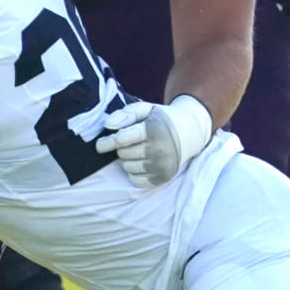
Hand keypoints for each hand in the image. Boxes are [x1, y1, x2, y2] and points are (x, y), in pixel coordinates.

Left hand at [95, 94, 212, 188]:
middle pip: (123, 154)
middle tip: (130, 142)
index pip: (123, 139)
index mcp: (154, 129)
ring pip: (128, 167)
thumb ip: (126, 113)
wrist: (189, 132)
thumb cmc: (161, 120)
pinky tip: (141, 162)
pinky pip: (136, 180)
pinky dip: (134, 172)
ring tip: (136, 151)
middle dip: (121, 148)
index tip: (100, 145)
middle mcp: (160, 149)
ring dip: (127, 160)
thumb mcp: (146, 109)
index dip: (108, 142)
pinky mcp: (163, 177)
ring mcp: (162, 165)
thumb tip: (108, 125)